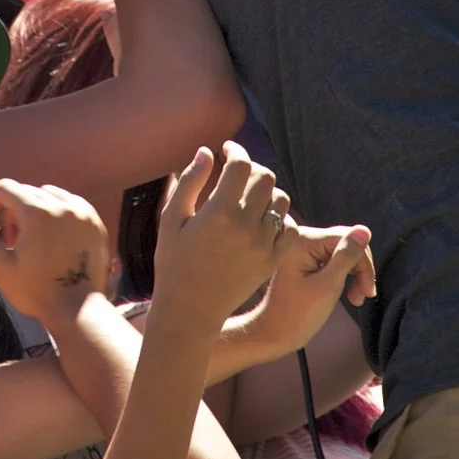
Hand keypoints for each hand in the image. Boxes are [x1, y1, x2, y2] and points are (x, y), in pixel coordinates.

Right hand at [0, 180, 110, 325]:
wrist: (77, 311)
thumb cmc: (35, 291)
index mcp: (38, 213)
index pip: (6, 188)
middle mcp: (62, 205)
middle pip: (26, 192)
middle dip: (12, 210)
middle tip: (10, 240)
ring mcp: (82, 212)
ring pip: (49, 194)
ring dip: (34, 208)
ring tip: (32, 238)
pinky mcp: (95, 222)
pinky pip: (70, 203)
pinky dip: (57, 211)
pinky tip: (52, 236)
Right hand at [153, 142, 296, 330]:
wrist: (191, 309)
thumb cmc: (174, 262)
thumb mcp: (171, 218)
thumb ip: (189, 181)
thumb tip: (206, 152)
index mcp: (219, 211)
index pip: (241, 164)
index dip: (235, 150)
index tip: (227, 148)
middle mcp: (246, 225)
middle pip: (266, 177)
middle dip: (252, 167)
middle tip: (237, 172)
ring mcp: (263, 243)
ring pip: (281, 200)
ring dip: (267, 191)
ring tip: (248, 195)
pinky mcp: (272, 260)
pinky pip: (288, 227)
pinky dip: (278, 217)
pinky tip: (261, 218)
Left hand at [233, 224, 374, 358]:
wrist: (274, 334)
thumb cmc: (299, 314)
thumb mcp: (328, 285)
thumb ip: (347, 257)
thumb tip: (364, 230)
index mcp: (302, 241)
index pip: (346, 238)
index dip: (362, 262)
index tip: (368, 290)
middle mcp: (300, 238)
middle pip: (344, 243)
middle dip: (359, 269)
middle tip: (364, 296)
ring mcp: (302, 249)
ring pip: (341, 253)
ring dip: (354, 275)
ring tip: (356, 299)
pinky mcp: (304, 260)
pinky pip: (332, 260)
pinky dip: (343, 276)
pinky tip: (348, 294)